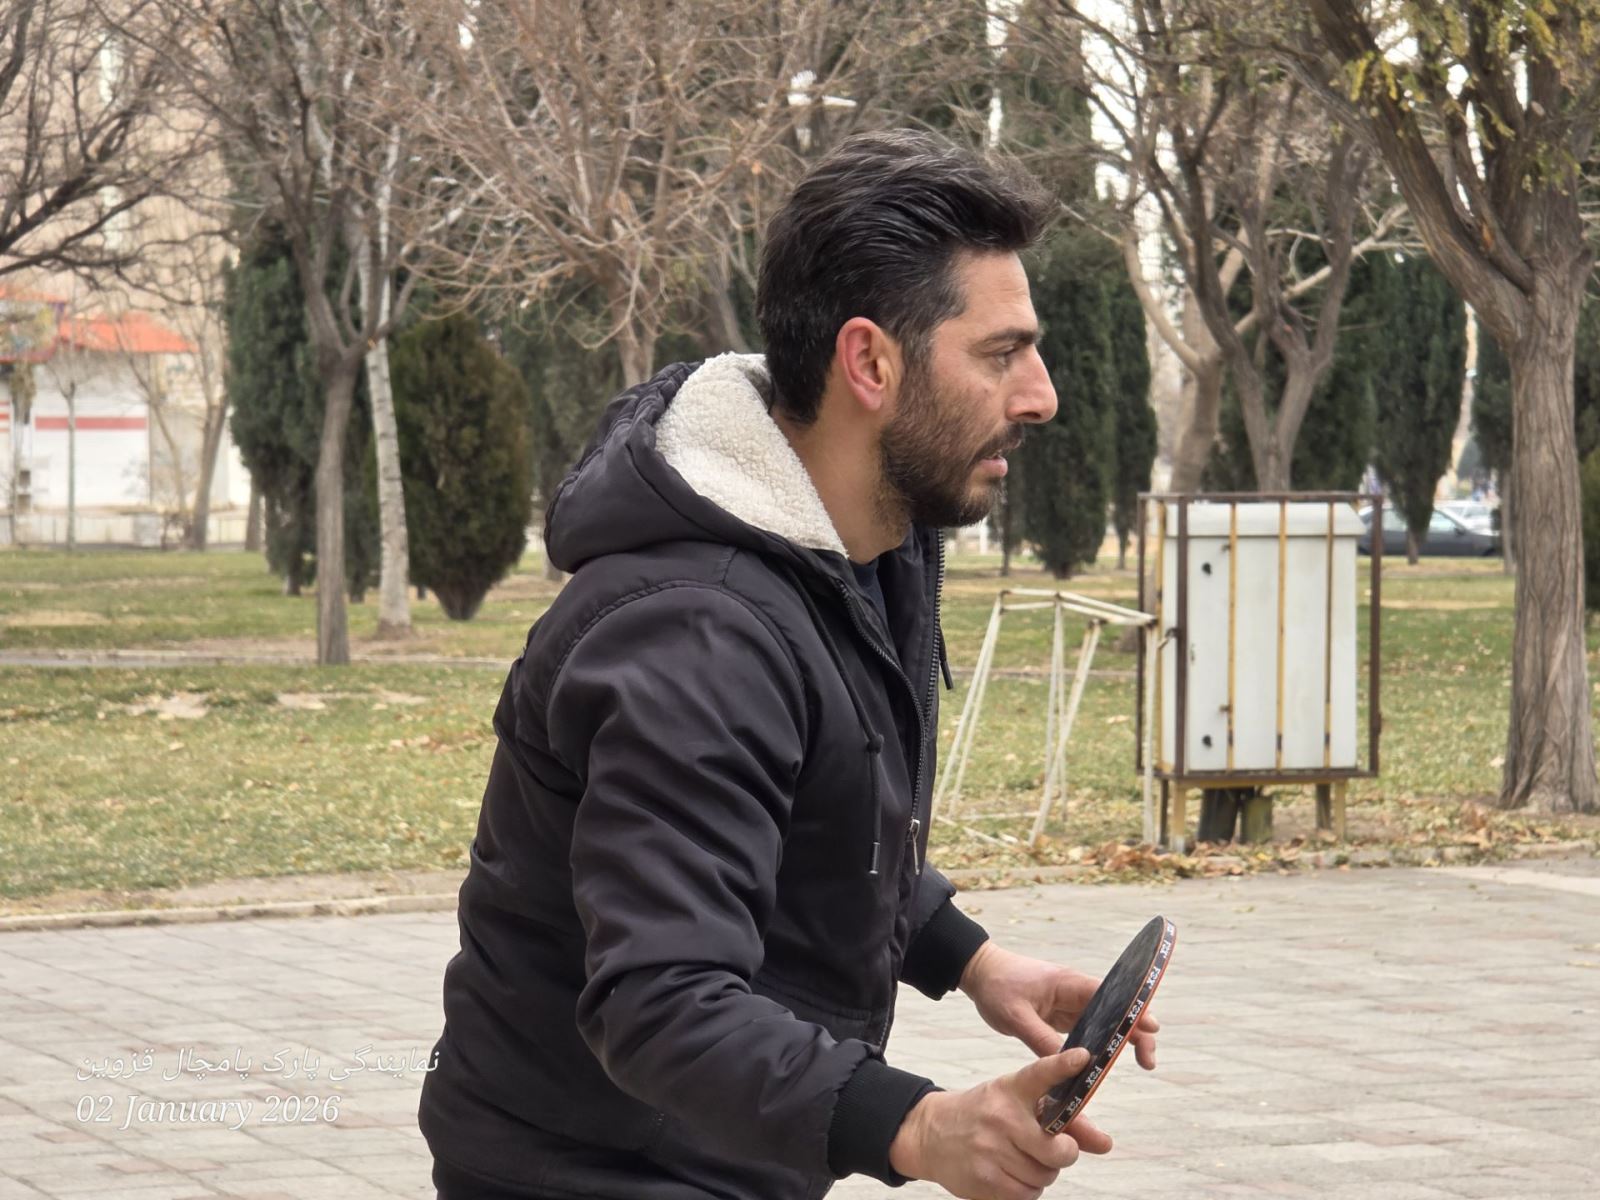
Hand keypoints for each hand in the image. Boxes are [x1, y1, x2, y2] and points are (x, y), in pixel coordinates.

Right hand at [888, 1049, 1111, 1199]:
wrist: (930, 1133)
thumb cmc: (984, 1115)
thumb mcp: (1014, 1103)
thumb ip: (1062, 1121)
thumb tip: (1106, 1144)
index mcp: (1011, 1090)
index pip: (1040, 1075)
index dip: (1063, 1066)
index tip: (1083, 1057)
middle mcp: (1002, 1117)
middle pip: (1058, 1150)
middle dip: (1064, 1154)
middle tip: (1057, 1150)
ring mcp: (992, 1149)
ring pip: (1045, 1176)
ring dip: (1042, 1173)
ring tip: (1021, 1159)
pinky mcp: (985, 1178)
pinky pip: (1027, 1194)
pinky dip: (1027, 1190)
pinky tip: (1011, 1174)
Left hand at [958, 942, 1158, 1067]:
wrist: (979, 973)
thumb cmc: (997, 986)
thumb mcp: (1015, 1016)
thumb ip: (1040, 1039)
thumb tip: (1066, 1064)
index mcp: (1068, 983)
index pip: (1109, 995)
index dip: (1132, 1010)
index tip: (1152, 1027)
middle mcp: (1075, 992)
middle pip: (1116, 1010)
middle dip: (1137, 1031)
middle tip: (1150, 1060)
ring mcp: (1070, 1003)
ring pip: (1106, 1022)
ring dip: (1124, 1039)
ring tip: (1145, 1062)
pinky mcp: (1062, 1015)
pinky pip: (1089, 1030)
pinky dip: (1103, 1043)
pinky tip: (1111, 1061)